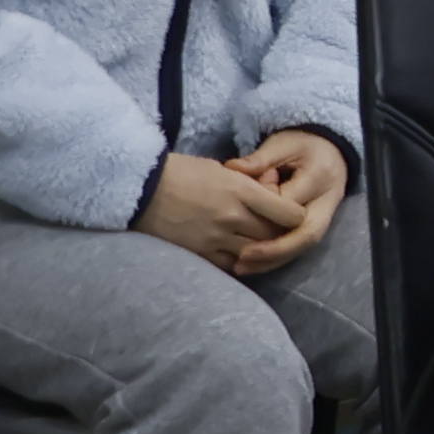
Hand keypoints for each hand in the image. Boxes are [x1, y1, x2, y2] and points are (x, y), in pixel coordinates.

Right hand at [134, 149, 299, 273]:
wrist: (138, 189)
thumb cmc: (180, 172)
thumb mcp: (221, 169)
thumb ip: (250, 183)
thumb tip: (274, 189)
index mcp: (241, 191)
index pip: (289, 214)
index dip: (295, 216)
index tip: (292, 214)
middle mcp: (232, 217)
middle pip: (274, 236)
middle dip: (280, 233)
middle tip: (278, 229)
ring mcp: (215, 238)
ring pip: (255, 253)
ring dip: (262, 249)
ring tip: (260, 242)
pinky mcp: (198, 252)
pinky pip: (231, 264)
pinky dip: (240, 261)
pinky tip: (240, 254)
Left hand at [226, 126, 347, 271]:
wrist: (329, 152)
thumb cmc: (302, 146)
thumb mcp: (282, 144)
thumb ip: (260, 159)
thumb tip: (233, 169)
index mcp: (320, 177)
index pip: (291, 202)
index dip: (265, 207)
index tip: (240, 198)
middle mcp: (327, 202)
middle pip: (307, 234)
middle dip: (276, 249)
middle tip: (242, 257)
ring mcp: (326, 217)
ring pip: (303, 246)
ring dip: (274, 260)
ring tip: (242, 267)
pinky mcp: (316, 226)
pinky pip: (298, 247)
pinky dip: (276, 259)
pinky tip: (252, 265)